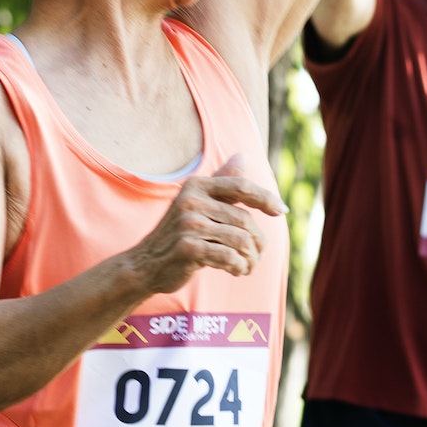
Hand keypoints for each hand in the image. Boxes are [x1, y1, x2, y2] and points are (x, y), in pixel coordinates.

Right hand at [126, 154, 286, 292]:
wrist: (145, 264)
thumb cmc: (178, 233)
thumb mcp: (197, 203)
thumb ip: (221, 182)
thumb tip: (243, 155)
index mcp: (196, 186)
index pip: (241, 186)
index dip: (266, 198)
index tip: (282, 211)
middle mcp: (191, 201)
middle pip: (245, 219)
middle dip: (258, 241)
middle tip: (258, 255)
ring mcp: (188, 225)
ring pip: (240, 241)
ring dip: (251, 258)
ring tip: (248, 266)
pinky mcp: (188, 248)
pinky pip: (229, 257)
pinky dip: (239, 267)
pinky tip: (237, 271)